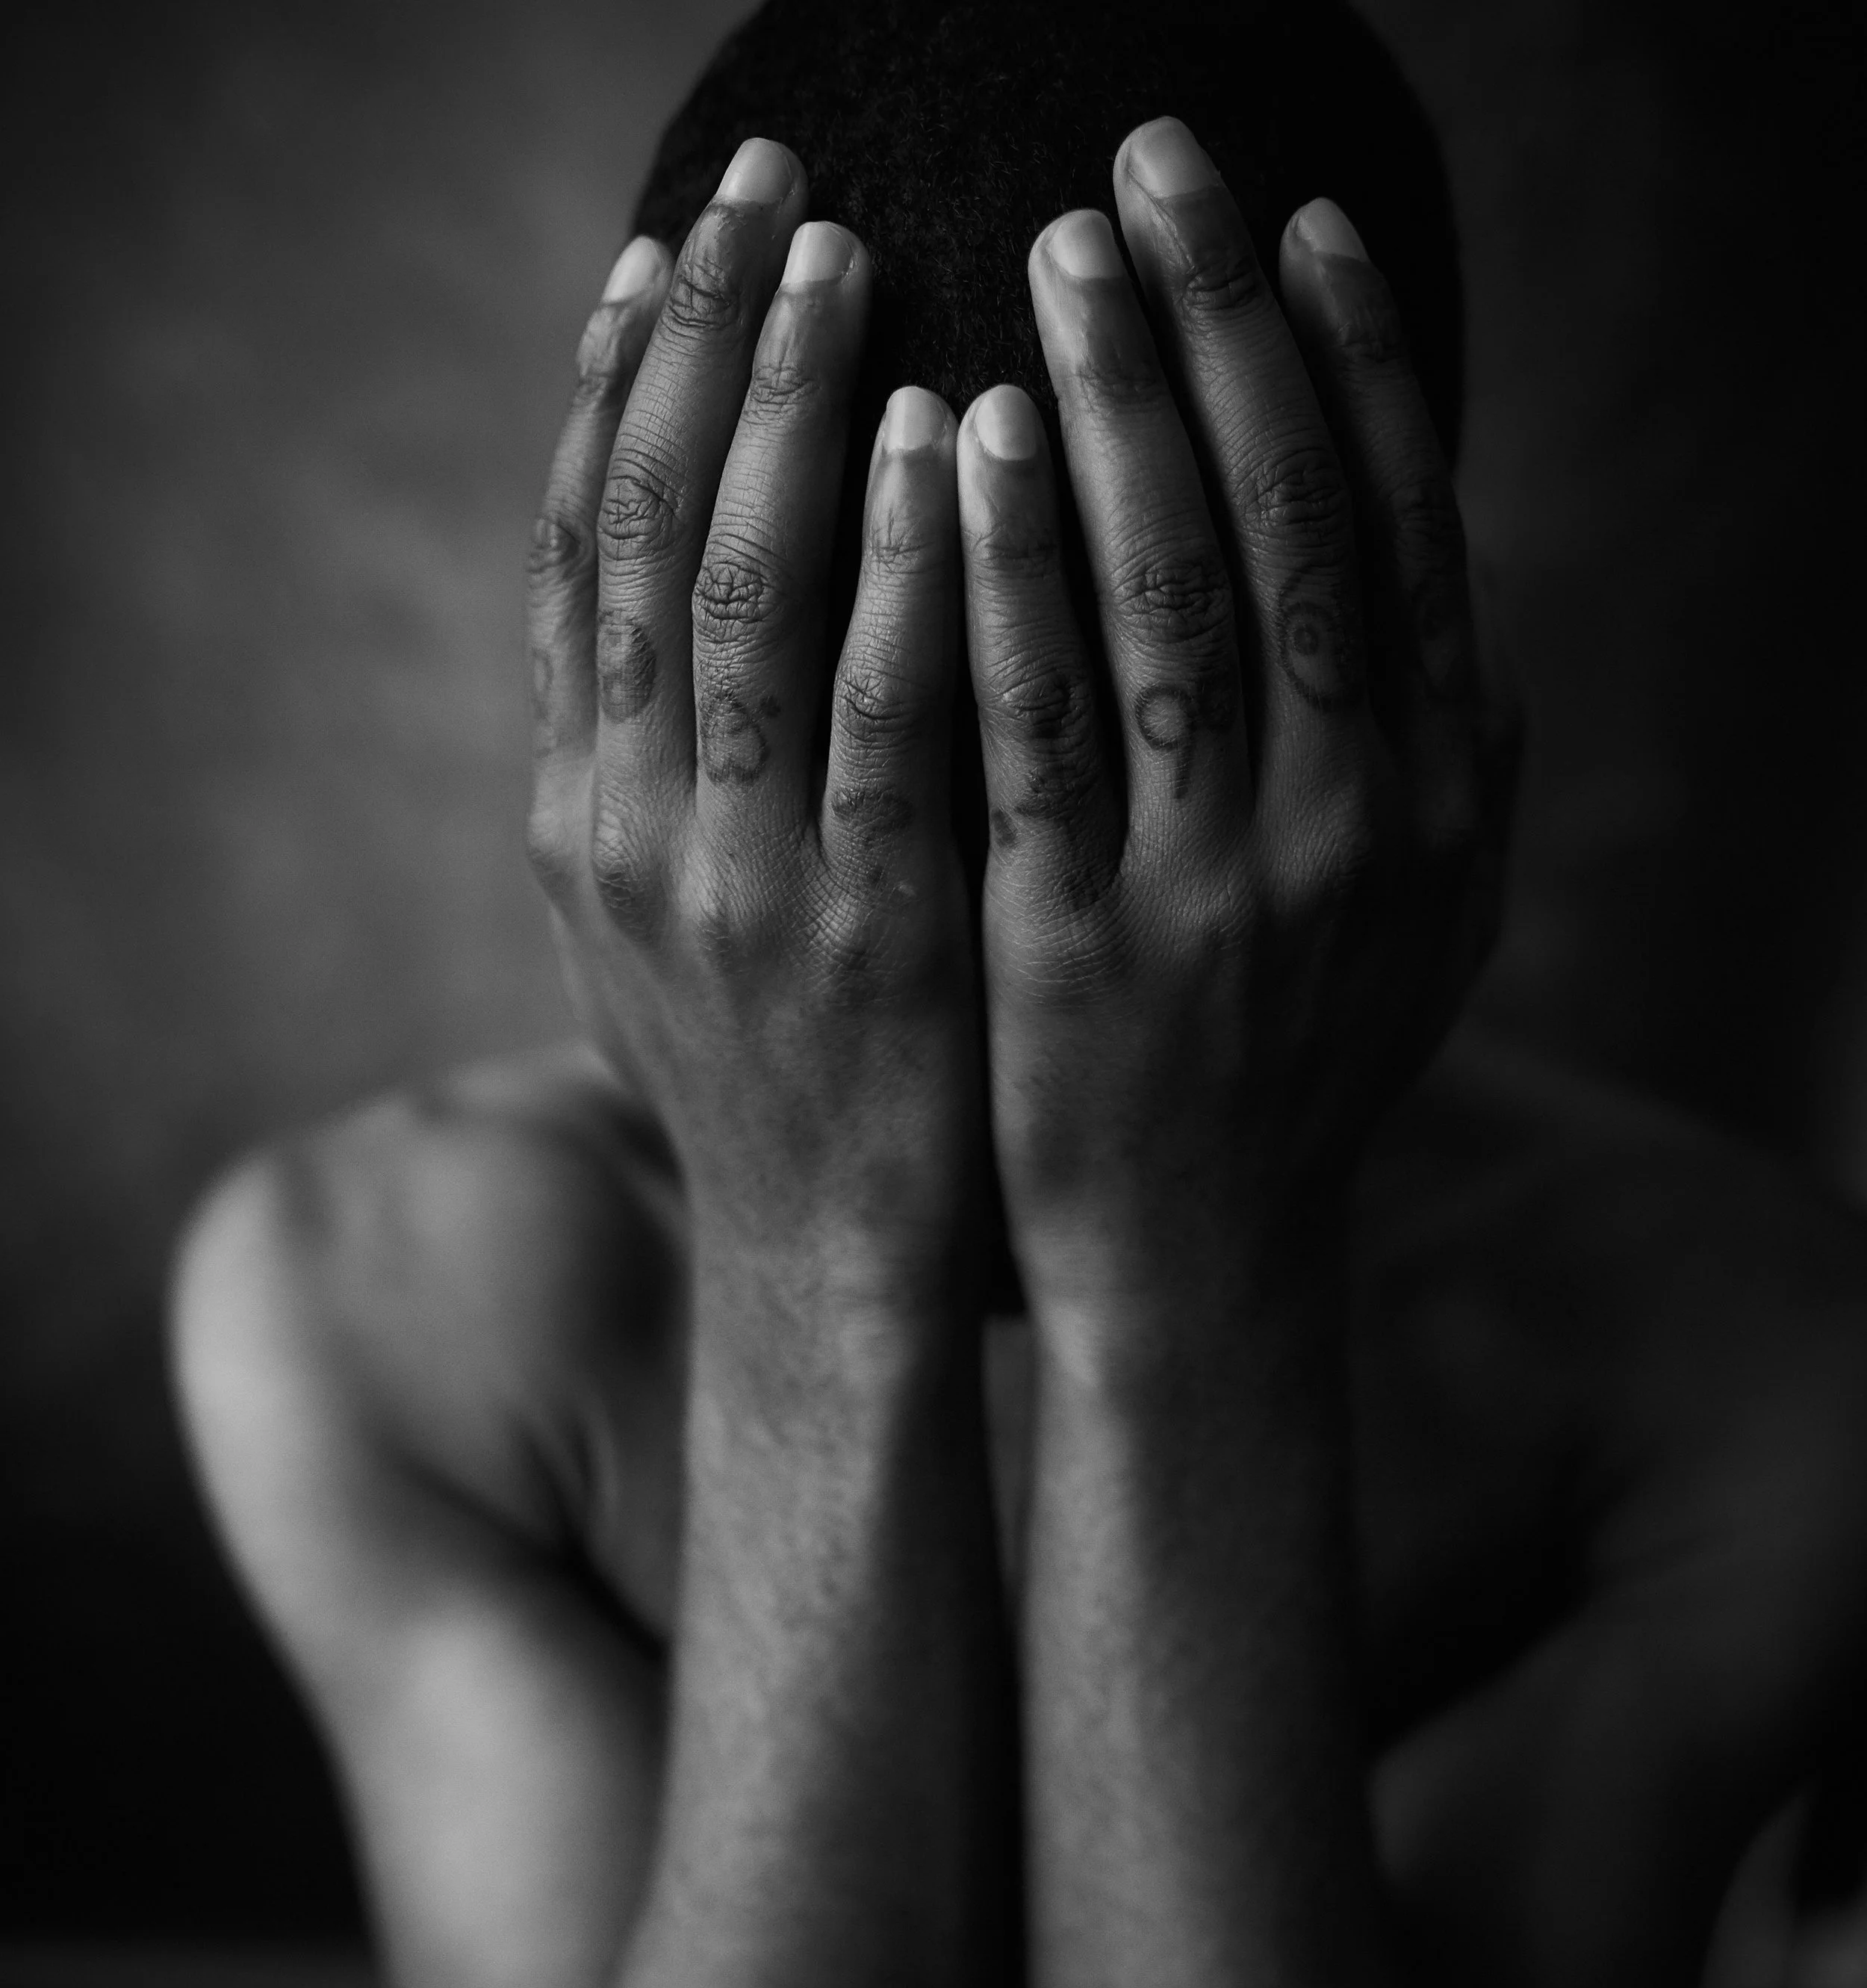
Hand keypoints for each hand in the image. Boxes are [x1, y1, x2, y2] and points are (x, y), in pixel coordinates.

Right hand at [525, 138, 978, 1321]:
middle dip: (702, 343)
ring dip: (785, 411)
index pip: (576, 550)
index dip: (618, 383)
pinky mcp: (855, 934)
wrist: (827, 1265)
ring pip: (732, 597)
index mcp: (579, 808)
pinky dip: (903, 572)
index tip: (672, 243)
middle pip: (635, 531)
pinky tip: (945, 447)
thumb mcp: (675, 918)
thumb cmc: (783, 1073)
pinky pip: (877, 718)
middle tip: (771, 188)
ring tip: (848, 259)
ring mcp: (730, 881)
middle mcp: (624, 826)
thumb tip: (692, 597)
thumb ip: (668, 766)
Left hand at [958, 117, 1507, 1326]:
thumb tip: (1490, 632)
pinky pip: (1034, 728)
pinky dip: (1002, 577)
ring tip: (1051, 258)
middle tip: (1146, 171)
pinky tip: (954, 451)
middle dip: (1220, 326)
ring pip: (1168, 599)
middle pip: (1288, 522)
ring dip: (1114, 408)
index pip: (1402, 528)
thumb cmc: (1295, 1072)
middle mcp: (1350, 823)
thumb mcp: (1422, 932)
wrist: (1199, 1263)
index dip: (1349, 361)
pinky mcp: (1077, 946)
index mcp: (1438, 795)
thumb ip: (1459, 780)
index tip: (1290, 224)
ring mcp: (1215, 886)